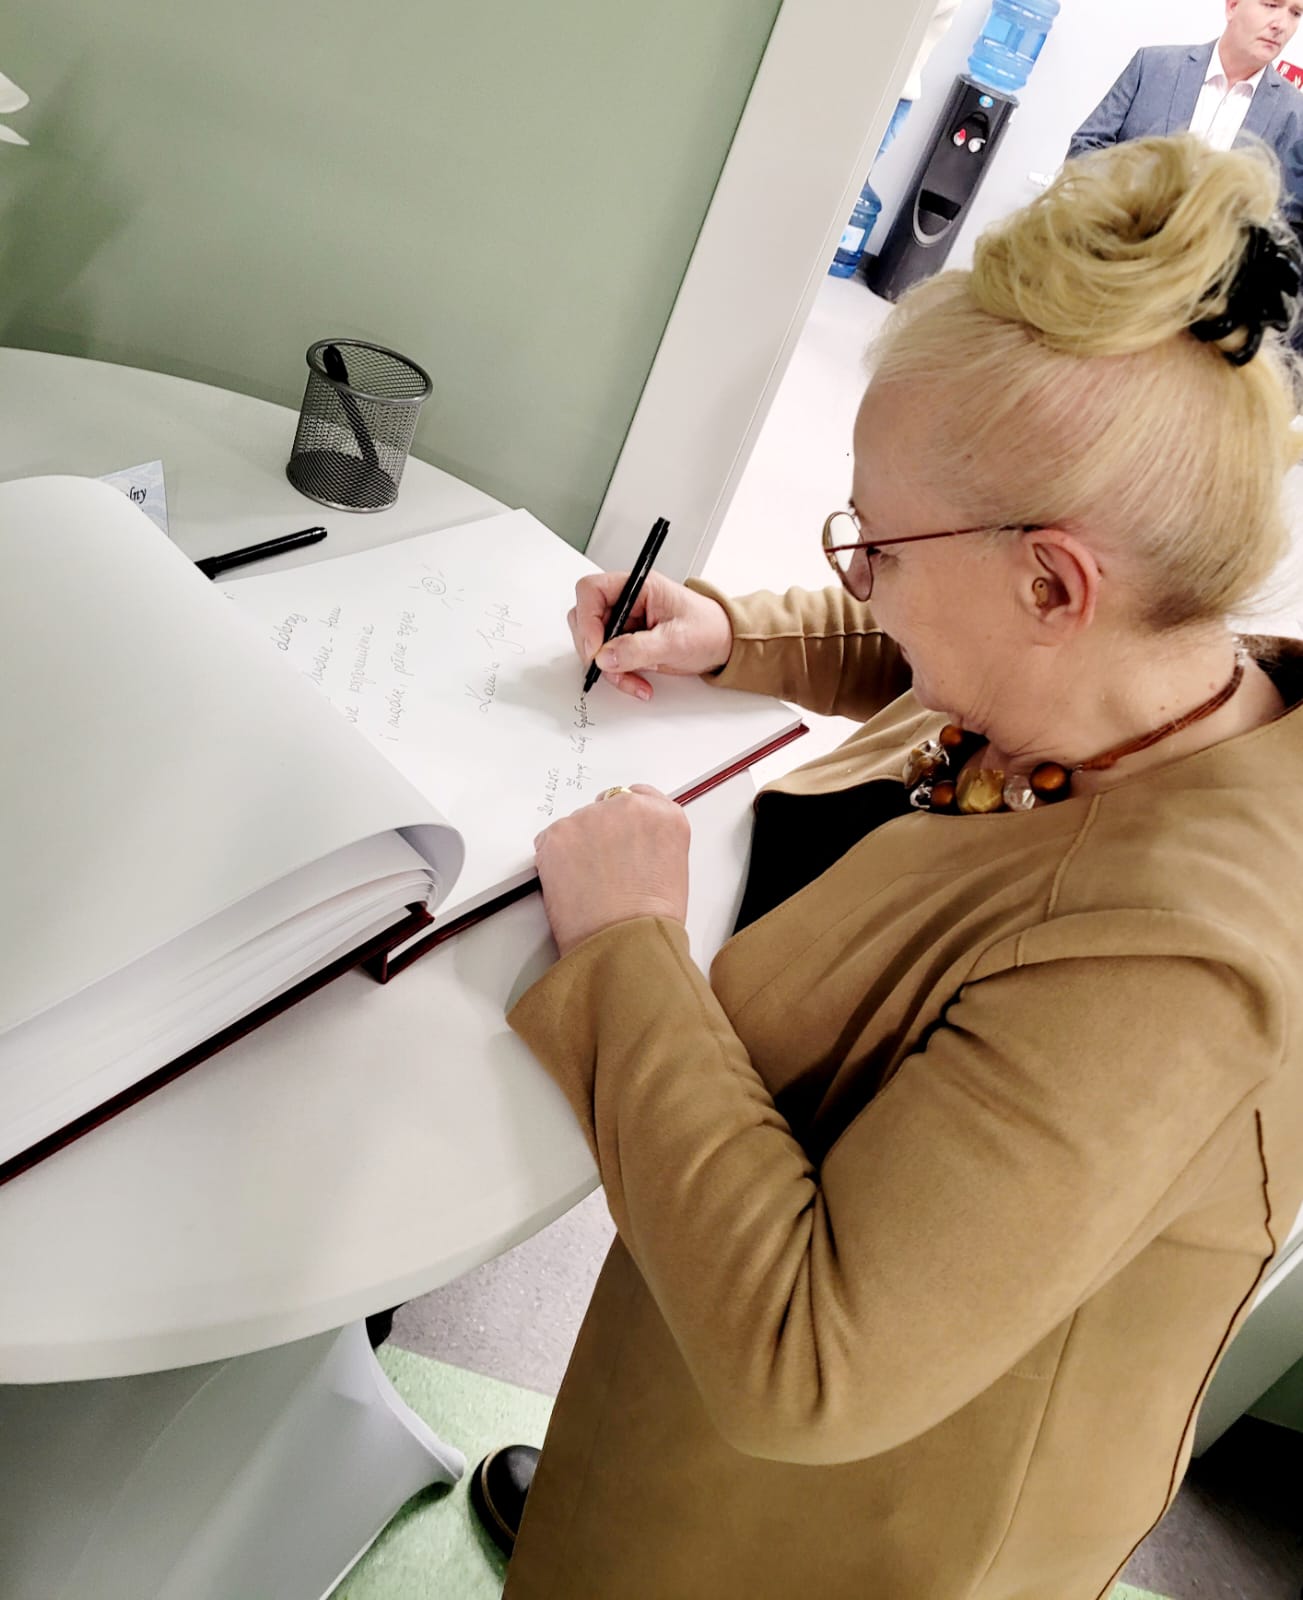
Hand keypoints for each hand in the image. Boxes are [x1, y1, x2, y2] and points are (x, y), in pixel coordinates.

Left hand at [534, 784, 689, 955]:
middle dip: (601, 834)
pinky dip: (554, 859)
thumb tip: (630, 846)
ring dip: (578, 847)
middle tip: (603, 870)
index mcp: (665, 816)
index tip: (620, 836)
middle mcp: (629, 807)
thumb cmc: (651, 921)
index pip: (640, 796)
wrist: (625, 942)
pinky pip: (551, 840)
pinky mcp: (558, 833)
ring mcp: (591, 817)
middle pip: (606, 808)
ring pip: (578, 825)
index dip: (626, 821)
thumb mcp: (673, 870)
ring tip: (588, 885)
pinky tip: (570, 885)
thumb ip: (652, 842)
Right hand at [569, 571, 732, 700]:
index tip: (597, 647)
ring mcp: (624, 622)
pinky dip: (618, 676)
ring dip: (608, 668)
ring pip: (594, 644)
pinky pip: (608, 661)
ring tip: (632, 680)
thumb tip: (605, 656)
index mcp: (637, 586)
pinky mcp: (626, 643)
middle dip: (594, 648)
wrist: (725, 645)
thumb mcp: (676, 640)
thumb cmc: (709, 629)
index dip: (587, 618)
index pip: (592, 590)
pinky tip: (638, 683)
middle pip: (585, 618)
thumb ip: (639, 648)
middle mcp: (626, 601)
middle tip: (610, 667)